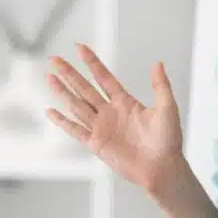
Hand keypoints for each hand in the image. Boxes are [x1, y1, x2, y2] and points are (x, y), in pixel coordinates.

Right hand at [45, 43, 183, 191]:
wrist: (162, 169)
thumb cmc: (168, 141)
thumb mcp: (167, 108)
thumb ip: (161, 85)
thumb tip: (157, 63)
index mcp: (125, 102)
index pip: (103, 78)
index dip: (92, 63)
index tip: (80, 48)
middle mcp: (110, 112)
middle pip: (85, 88)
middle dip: (69, 73)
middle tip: (54, 59)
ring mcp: (101, 128)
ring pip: (76, 105)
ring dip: (62, 92)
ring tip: (49, 77)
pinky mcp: (96, 144)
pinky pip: (75, 130)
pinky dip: (62, 121)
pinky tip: (50, 111)